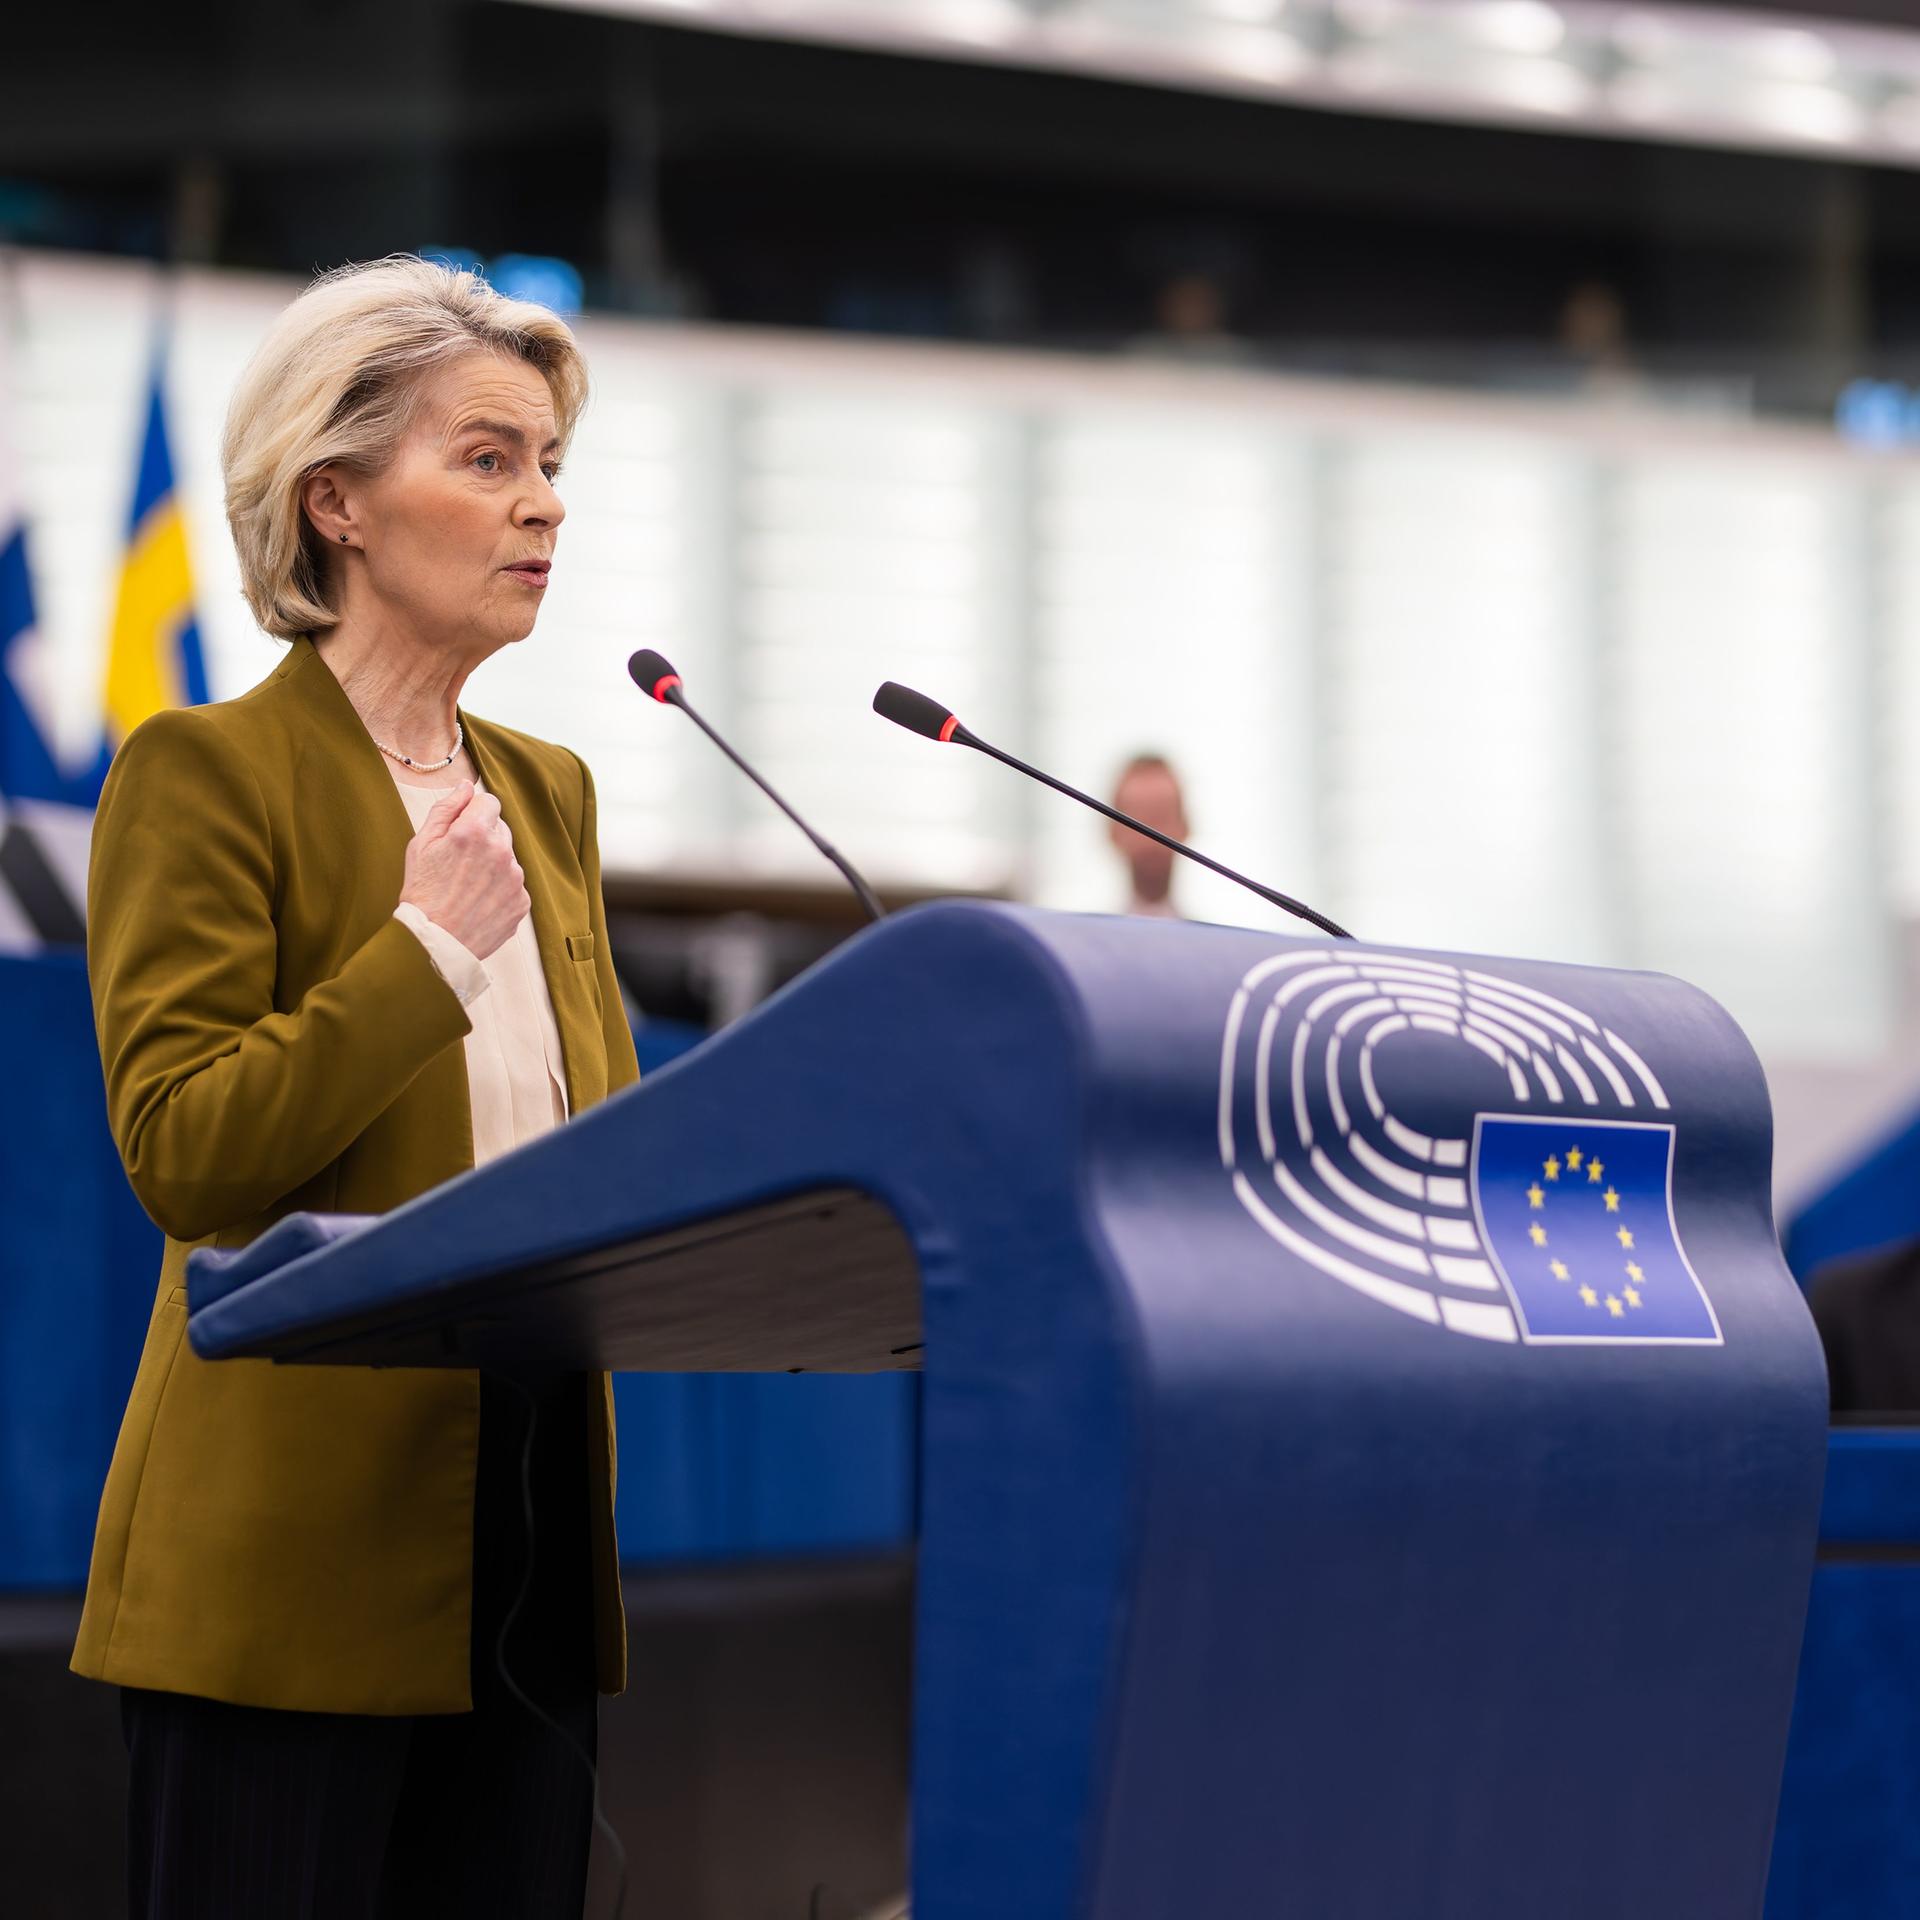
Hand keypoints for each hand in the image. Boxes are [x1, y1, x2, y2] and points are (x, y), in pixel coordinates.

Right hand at [396, 780, 528, 961]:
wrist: (434, 942)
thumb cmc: (422, 891)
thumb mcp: (422, 843)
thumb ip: (447, 809)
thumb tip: (466, 787)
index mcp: (475, 831)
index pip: (489, 801)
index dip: (473, 813)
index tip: (461, 829)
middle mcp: (501, 851)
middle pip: (499, 829)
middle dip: (483, 838)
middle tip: (458, 863)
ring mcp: (515, 878)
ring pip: (507, 858)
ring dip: (492, 864)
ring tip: (466, 886)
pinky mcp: (522, 901)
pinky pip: (513, 884)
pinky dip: (499, 889)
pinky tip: (478, 902)